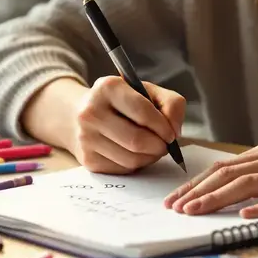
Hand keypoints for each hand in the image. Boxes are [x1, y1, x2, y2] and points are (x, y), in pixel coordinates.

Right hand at [69, 76, 185, 174]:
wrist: (83, 114)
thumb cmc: (123, 102)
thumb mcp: (149, 91)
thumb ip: (172, 104)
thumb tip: (174, 131)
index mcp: (108, 88)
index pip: (143, 112)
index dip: (163, 126)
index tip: (171, 133)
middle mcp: (91, 112)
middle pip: (136, 140)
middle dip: (159, 146)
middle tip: (165, 145)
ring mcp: (86, 137)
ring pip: (131, 159)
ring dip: (150, 157)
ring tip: (152, 148)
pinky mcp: (88, 159)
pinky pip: (123, 169)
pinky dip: (137, 164)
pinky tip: (135, 153)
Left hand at [163, 131, 257, 218]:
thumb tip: (235, 185)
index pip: (223, 167)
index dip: (196, 183)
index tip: (175, 198)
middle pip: (228, 174)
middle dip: (197, 192)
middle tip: (174, 208)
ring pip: (247, 184)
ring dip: (217, 199)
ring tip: (195, 211)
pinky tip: (245, 215)